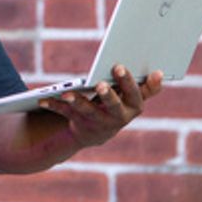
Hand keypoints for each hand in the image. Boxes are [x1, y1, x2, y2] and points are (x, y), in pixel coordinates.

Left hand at [39, 65, 162, 147]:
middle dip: (108, 96)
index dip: (131, 84)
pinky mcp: (78, 123)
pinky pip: (64, 113)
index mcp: (133, 107)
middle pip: (113, 106)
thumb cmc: (118, 105)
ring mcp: (97, 122)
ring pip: (87, 112)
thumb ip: (145, 87)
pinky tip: (42, 98)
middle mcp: (117, 117)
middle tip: (102, 84)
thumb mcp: (132, 97)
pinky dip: (53, 105)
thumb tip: (160, 72)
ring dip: (78, 102)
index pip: (136, 95)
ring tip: (68, 94)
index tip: (122, 68)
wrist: (96, 133)